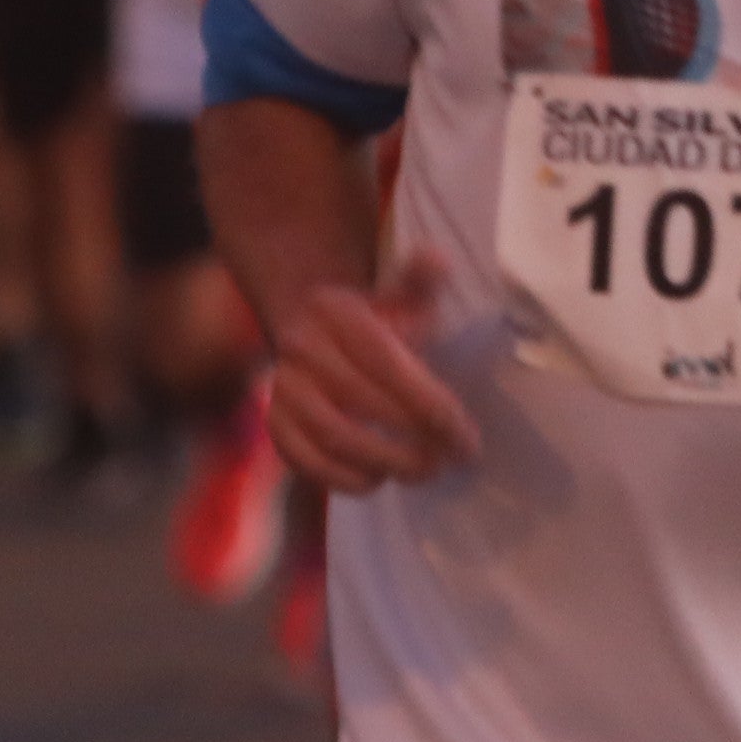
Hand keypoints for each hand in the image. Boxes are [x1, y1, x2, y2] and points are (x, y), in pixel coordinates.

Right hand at [267, 255, 479, 493]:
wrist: (310, 329)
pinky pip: (306, 461)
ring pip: (334, 436)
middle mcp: (303, 348)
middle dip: (415, 438)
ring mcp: (284, 389)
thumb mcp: (400, 295)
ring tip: (424, 472)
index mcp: (339, 313)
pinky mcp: (275, 424)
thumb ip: (422, 281)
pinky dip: (345, 479)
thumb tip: (436, 261)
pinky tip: (379, 481)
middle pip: (363, 402)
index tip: (465, 437)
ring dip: (385, 463)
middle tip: (452, 459)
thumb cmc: (374, 321)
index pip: (388, 364)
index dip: (430, 405)